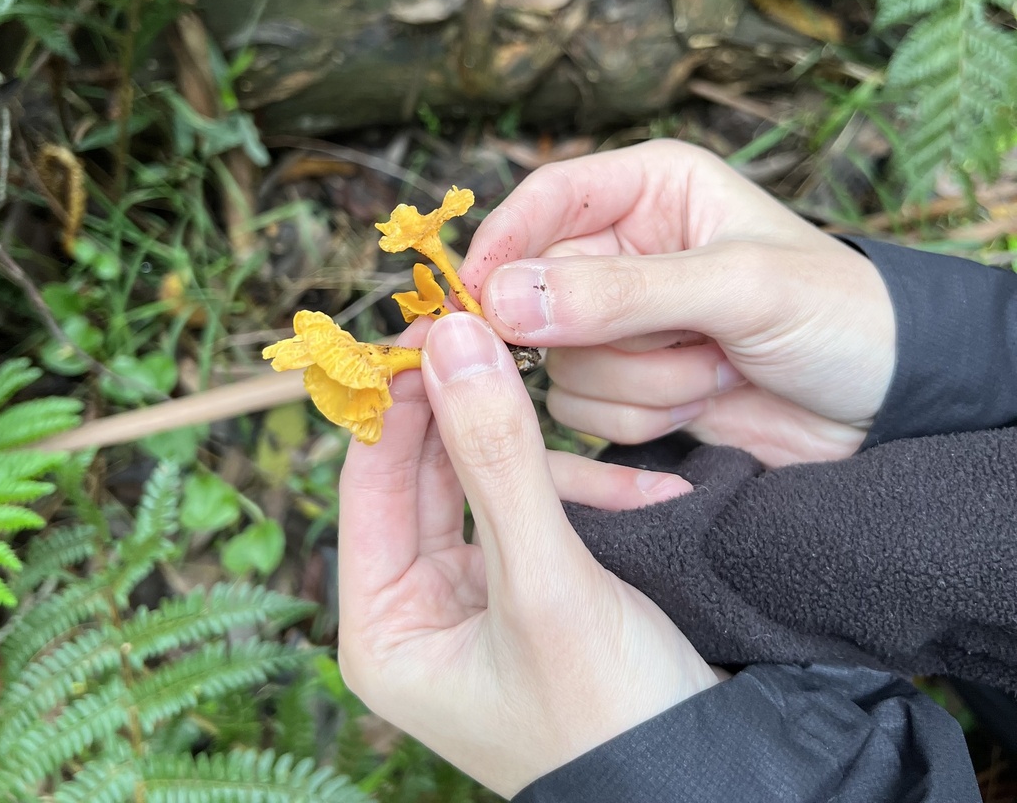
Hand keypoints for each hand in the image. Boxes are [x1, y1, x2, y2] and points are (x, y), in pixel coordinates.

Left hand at [337, 313, 718, 797]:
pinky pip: (540, 512)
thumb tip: (453, 339)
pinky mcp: (529, 591)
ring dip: (561, 465)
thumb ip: (497, 456)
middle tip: (515, 341)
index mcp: (383, 626)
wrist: (706, 788)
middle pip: (432, 471)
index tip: (441, 321)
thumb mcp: (547, 581)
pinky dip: (592, 497)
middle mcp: (417, 611)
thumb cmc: (608, 717)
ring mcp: (474, 600)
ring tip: (633, 469)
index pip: (371, 474)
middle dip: (485, 415)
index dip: (404, 392)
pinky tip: (652, 494)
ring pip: (493, 484)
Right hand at [460, 140, 895, 465]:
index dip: (504, 247)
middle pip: (540, 294)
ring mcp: (622, 322)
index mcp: (650, 189)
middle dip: (609, 336)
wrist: (885, 405)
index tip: (477, 302)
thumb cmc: (837, 315)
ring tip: (717, 367)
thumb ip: (621, 293)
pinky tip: (708, 395)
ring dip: (640, 384)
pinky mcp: (627, 383)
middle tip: (685, 343)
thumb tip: (503, 300)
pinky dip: (643, 418)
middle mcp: (624, 251)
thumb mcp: (738, 288)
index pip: (545, 200)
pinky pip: (583, 410)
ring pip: (561, 363)